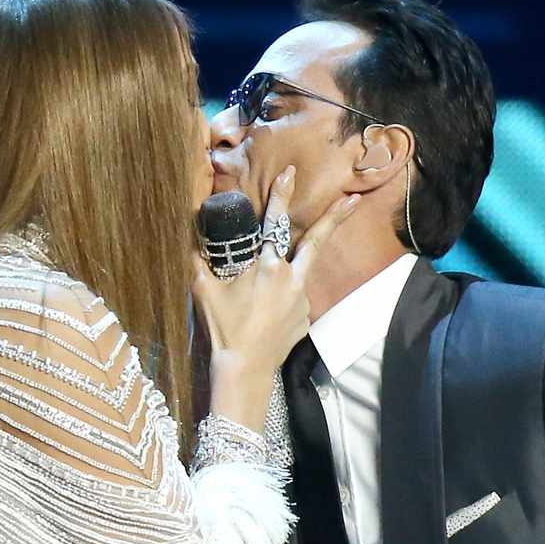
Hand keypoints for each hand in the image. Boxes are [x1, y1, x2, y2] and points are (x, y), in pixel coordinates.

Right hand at [191, 165, 358, 376]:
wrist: (245, 369)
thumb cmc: (223, 327)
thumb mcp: (203, 289)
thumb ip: (198, 259)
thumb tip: (191, 237)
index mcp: (268, 266)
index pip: (276, 223)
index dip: (282, 196)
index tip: (290, 174)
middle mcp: (291, 279)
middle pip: (316, 241)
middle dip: (336, 218)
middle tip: (354, 199)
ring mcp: (302, 300)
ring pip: (297, 276)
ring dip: (287, 276)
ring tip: (261, 298)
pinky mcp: (305, 319)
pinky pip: (294, 302)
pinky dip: (281, 303)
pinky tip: (263, 320)